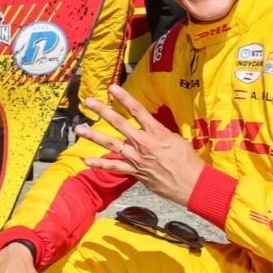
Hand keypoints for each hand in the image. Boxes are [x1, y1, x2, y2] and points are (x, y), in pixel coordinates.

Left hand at [76, 84, 203, 206]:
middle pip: (119, 123)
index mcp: (156, 132)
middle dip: (103, 111)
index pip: (137, 110)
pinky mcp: (135, 172)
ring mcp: (137, 158)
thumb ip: (161, 133)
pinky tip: (87, 161)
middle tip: (89, 102)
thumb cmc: (188, 162)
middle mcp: (144, 143)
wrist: (192, 184)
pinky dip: (100, 164)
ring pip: (111, 144)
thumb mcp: (177, 140)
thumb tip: (153, 129)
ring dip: (94, 136)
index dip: (124, 98)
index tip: (112, 88)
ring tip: (79, 129)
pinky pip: (114, 167)